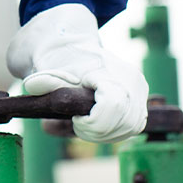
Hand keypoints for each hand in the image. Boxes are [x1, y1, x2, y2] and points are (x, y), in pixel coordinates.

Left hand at [6, 3, 146, 143]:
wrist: (73, 48)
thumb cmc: (60, 63)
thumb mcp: (48, 74)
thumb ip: (47, 89)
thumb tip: (42, 111)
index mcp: (109, 71)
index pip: (113, 106)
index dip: (94, 122)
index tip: (76, 119)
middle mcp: (131, 80)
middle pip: (126, 122)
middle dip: (98, 132)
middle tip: (77, 124)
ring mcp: (140, 89)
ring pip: (132, 127)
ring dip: (106, 134)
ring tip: (84, 124)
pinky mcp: (141, 99)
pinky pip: (134, 125)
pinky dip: (114, 131)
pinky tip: (95, 124)